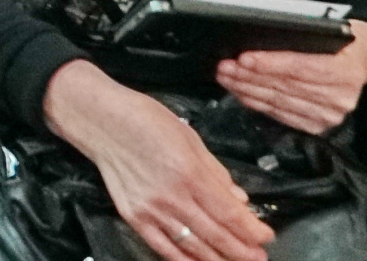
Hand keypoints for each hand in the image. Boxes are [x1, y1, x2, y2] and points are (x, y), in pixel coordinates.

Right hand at [45, 62, 274, 260]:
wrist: (100, 121)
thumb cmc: (146, 120)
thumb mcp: (190, 137)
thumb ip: (216, 172)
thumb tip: (239, 199)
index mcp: (190, 173)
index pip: (229, 214)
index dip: (252, 230)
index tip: (266, 236)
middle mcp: (172, 197)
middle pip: (216, 235)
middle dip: (242, 251)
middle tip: (259, 257)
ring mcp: (151, 210)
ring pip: (193, 247)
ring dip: (219, 259)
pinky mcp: (133, 217)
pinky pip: (163, 248)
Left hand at [216, 20, 366, 132]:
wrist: (358, 61)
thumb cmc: (337, 42)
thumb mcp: (325, 31)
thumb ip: (298, 39)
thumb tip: (256, 43)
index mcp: (346, 70)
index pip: (301, 67)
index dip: (270, 64)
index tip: (244, 58)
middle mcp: (341, 97)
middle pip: (285, 86)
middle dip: (249, 76)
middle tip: (225, 66)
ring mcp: (330, 115)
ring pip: (277, 101)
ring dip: (246, 89)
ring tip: (226, 77)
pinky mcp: (317, 126)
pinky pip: (279, 114)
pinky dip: (256, 102)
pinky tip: (240, 92)